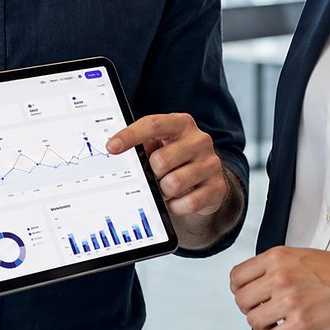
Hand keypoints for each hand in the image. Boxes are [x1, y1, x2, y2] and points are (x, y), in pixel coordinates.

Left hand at [107, 113, 227, 219]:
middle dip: (152, 173)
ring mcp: (211, 163)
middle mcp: (199, 140)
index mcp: (181, 124)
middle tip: (155, 175)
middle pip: (160, 160)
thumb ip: (143, 145)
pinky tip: (178, 199)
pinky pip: (187, 203)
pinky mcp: (217, 187)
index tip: (111, 147)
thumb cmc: (175, 158)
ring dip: (164, 192)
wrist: (208, 178)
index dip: (130, 135)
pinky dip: (176, 206)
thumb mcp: (160, 145)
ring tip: (166, 187)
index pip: (153, 125)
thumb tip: (116, 150)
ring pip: (173, 184)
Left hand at [230, 247, 329, 329]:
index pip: (237, 276)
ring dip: (263, 325)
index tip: (247, 294)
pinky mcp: (301, 324)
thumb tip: (257, 280)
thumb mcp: (302, 255)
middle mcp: (280, 277)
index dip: (240, 289)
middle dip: (250, 309)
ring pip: (253, 321)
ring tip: (276, 321)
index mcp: (278, 257)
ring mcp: (290, 301)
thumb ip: (276, 266)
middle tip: (263, 310)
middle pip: (241, 300)